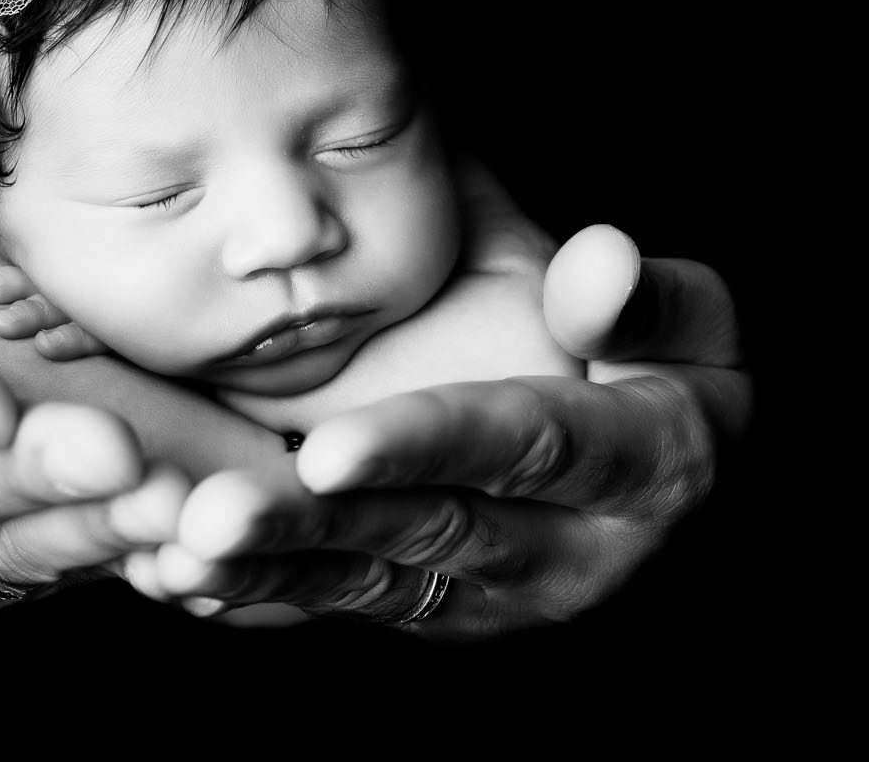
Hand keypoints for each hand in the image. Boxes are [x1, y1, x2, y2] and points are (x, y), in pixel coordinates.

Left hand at [149, 229, 749, 638]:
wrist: (669, 462)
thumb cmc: (669, 357)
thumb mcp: (696, 321)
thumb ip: (649, 298)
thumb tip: (603, 260)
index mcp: (639, 468)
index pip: (521, 448)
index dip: (425, 447)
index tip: (330, 450)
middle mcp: (566, 552)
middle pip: (425, 533)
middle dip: (313, 528)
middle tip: (211, 518)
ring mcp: (493, 593)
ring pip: (369, 580)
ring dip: (269, 572)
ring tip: (175, 554)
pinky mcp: (436, 608)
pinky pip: (343, 603)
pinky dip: (260, 595)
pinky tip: (173, 580)